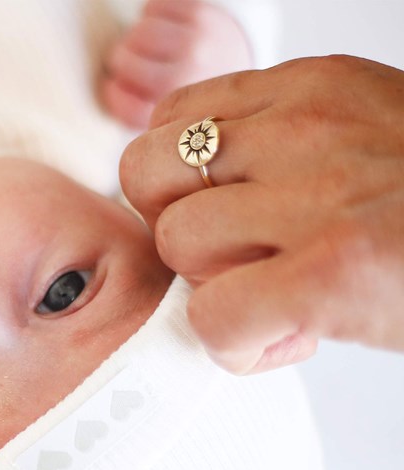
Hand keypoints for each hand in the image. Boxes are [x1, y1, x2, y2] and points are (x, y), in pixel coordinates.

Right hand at [101, 0, 251, 129]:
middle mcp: (186, 78)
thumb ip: (140, 117)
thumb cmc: (193, 98)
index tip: (113, 88)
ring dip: (134, 38)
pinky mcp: (200, 14)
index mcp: (177, 112)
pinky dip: (149, 16)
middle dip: (119, 62)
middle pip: (124, 61)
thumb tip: (113, 98)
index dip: (111, 94)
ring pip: (138, 33)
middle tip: (127, 64)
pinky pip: (152, 7)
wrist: (240, 67)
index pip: (124, 104)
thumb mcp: (170, 123)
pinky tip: (160, 29)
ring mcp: (195, 43)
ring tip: (143, 47)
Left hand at [119, 55, 403, 372]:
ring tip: (275, 300)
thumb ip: (277, 155)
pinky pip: (210, 315)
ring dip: (210, 287)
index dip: (176, 184)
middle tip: (233, 261)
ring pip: (175, 242)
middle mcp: (305, 129)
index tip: (221, 217)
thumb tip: (198, 207)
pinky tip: (285, 339)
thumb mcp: (360, 138)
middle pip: (145, 174)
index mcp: (312, 88)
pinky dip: (233, 344)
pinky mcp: (327, 273)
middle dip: (175, 228)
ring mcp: (316, 197)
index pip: (169, 122)